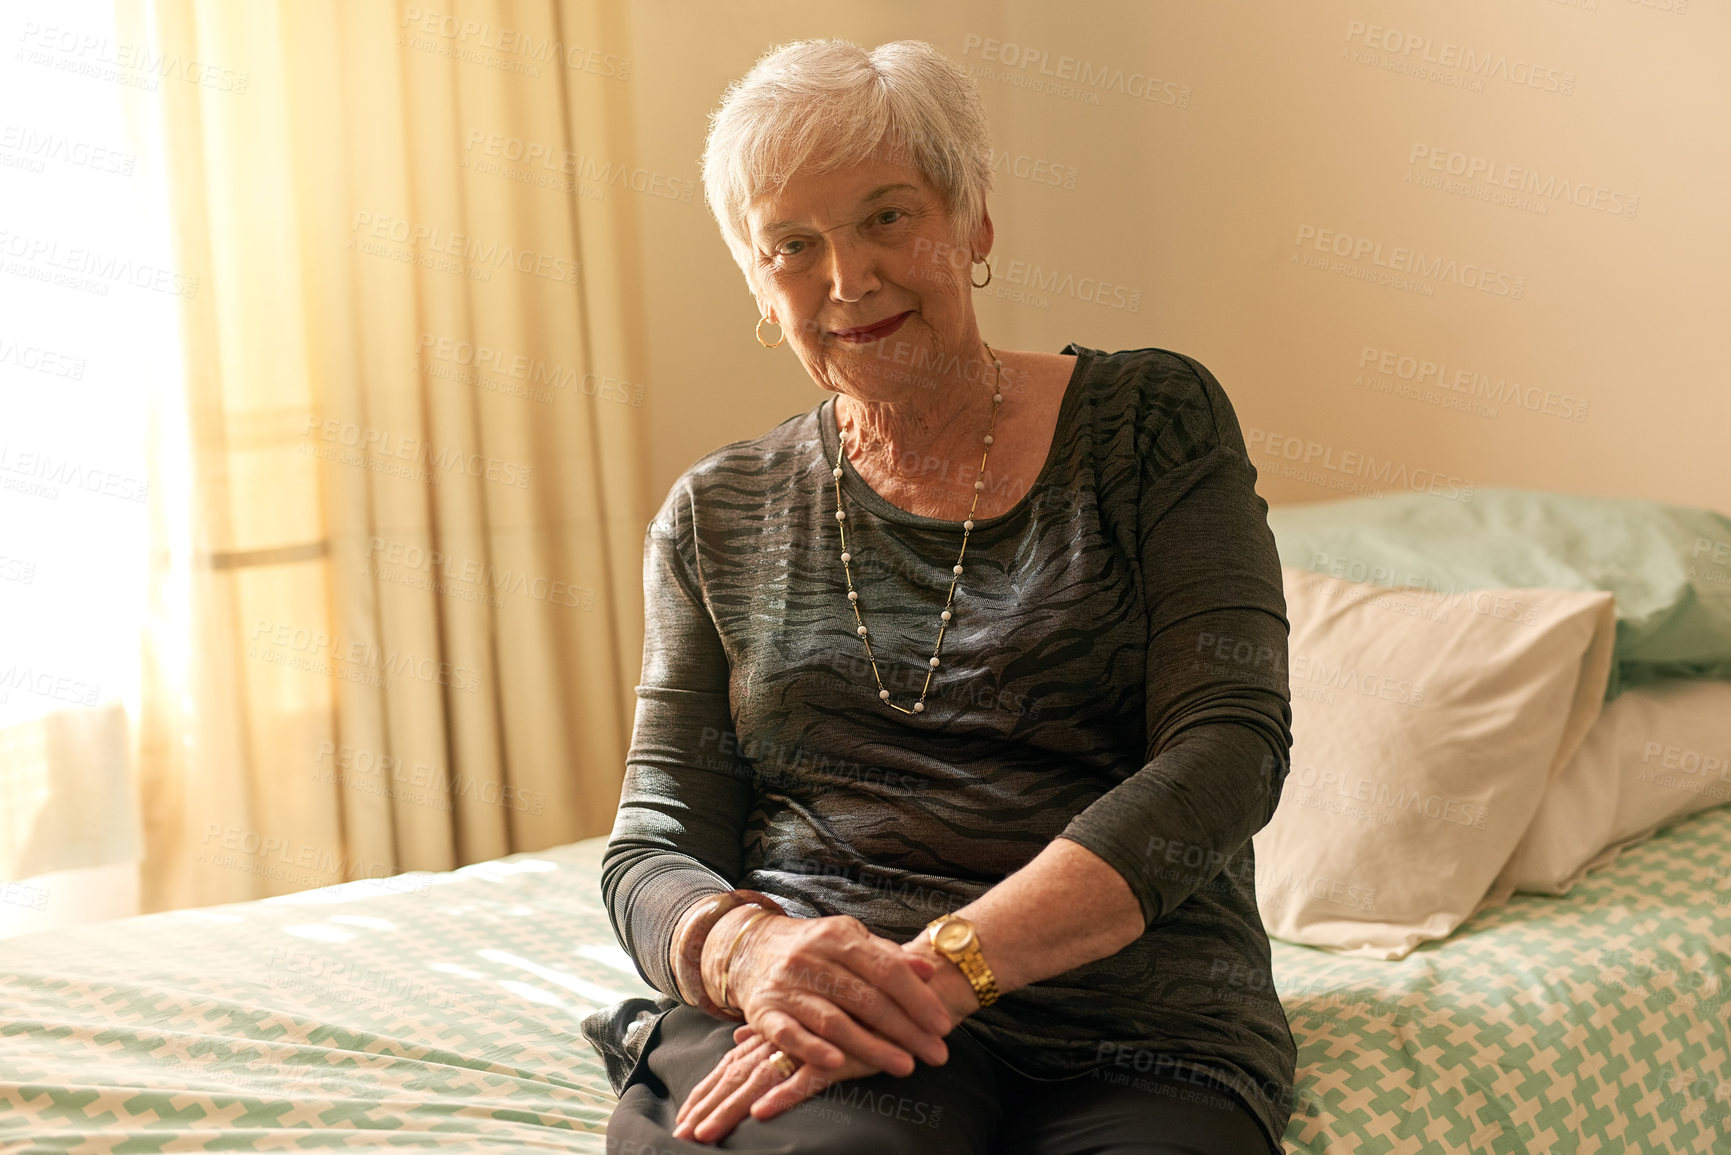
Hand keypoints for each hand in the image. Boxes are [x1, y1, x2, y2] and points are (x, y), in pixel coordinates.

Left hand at [673, 1021, 882, 1143]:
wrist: (903, 985)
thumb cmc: (857, 1000)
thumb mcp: (808, 1014)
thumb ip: (773, 1027)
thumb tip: (738, 1036)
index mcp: (776, 1031)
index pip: (733, 1066)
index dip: (708, 1092)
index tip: (684, 1120)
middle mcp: (786, 1038)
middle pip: (738, 1076)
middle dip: (709, 1107)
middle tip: (682, 1136)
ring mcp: (811, 1045)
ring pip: (762, 1080)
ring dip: (732, 1108)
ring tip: (707, 1134)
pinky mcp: (840, 1054)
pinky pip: (808, 1079)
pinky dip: (785, 1096)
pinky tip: (762, 1113)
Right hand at [710, 910, 954, 1076]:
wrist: (748, 947)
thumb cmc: (813, 948)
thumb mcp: (849, 939)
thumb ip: (887, 955)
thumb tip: (928, 970)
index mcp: (839, 936)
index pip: (886, 969)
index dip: (918, 998)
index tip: (944, 1024)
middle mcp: (811, 958)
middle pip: (866, 998)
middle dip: (906, 1029)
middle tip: (936, 1054)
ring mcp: (786, 985)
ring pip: (833, 1020)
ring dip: (871, 1047)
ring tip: (905, 1066)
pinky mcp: (763, 1012)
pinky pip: (788, 1034)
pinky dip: (813, 1049)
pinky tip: (838, 1065)